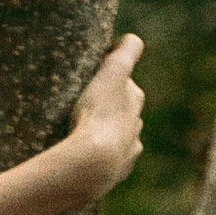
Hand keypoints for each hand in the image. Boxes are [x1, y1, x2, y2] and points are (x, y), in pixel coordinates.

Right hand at [64, 36, 144, 198]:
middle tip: (81, 108)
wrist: (92, 165)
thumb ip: (126, 52)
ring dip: (103, 135)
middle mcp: (136, 125)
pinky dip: (99, 159)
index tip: (90, 80)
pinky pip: (108, 163)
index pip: (125, 82)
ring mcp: (127, 152)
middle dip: (107, 108)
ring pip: (117, 139)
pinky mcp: (115, 175)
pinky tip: (83, 159)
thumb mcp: (112, 73)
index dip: (108, 79)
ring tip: (79, 136)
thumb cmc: (98, 115)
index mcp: (134, 99)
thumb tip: (130, 39)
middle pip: (122, 111)